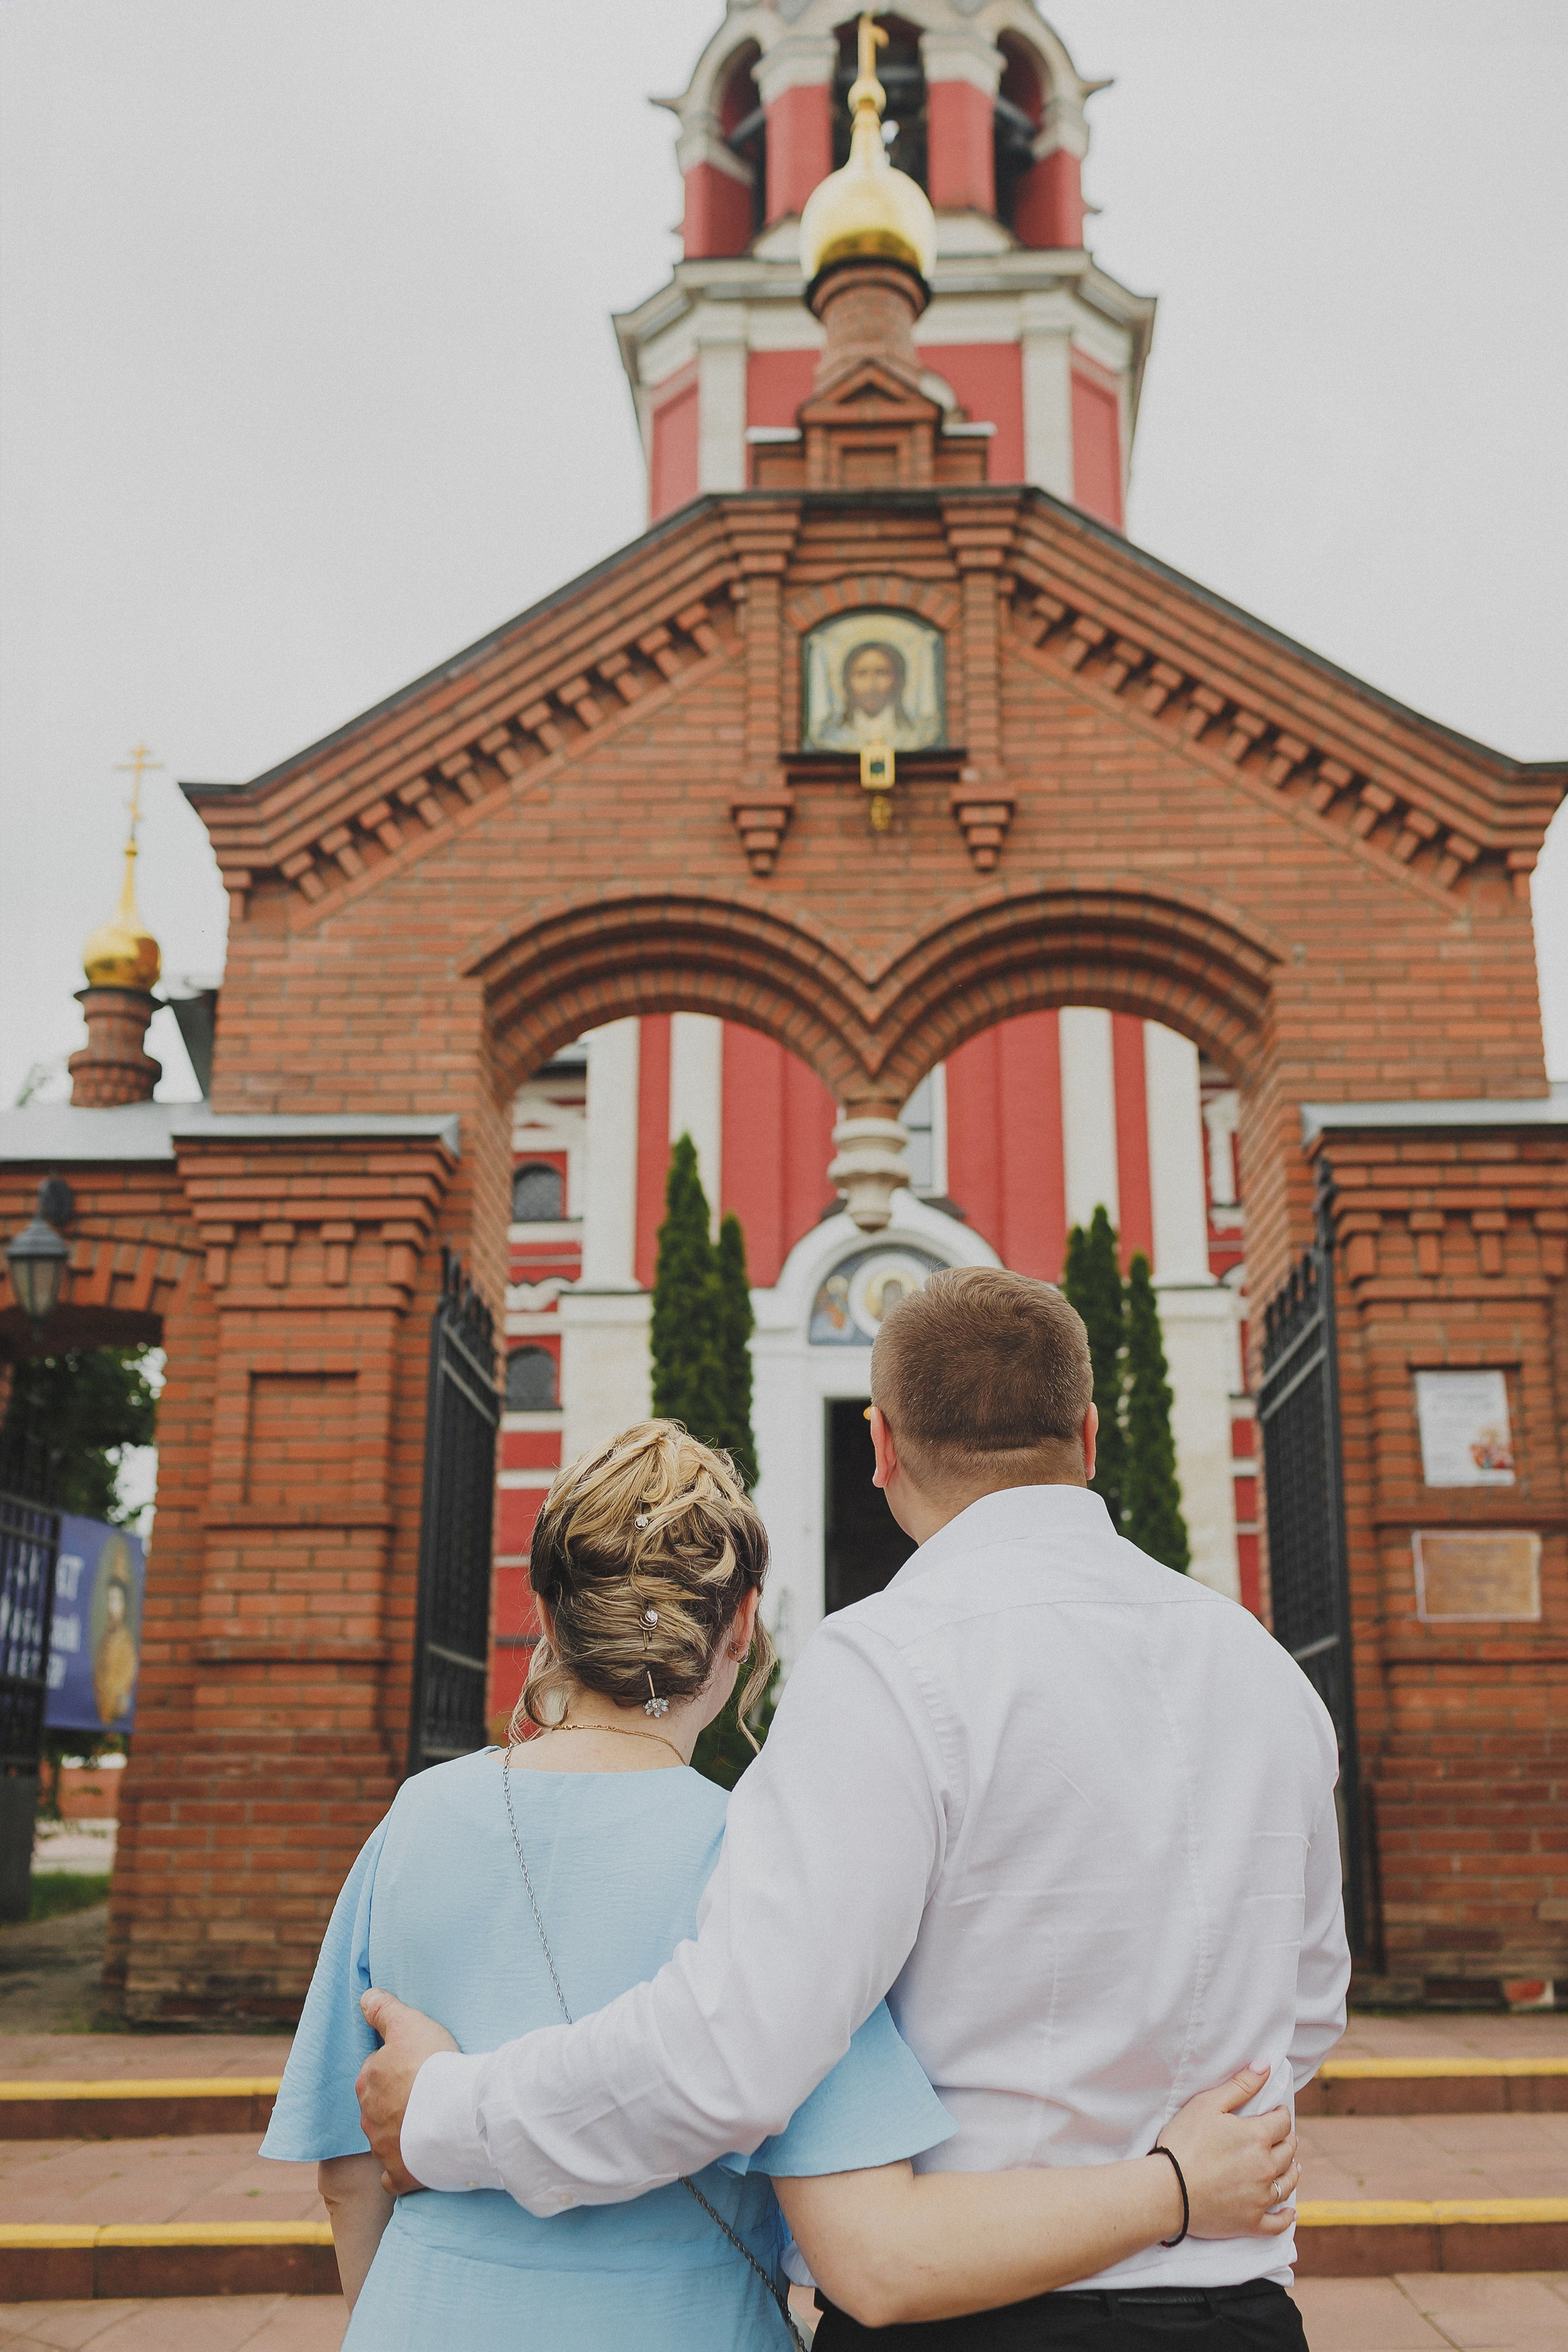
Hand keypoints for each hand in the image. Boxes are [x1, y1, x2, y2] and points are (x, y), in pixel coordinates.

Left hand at [356, 1990, 459, 2195]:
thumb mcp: (408, 2023)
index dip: (397, 2066)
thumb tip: (364, 1997)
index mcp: (367, 2082)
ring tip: (429, 2122)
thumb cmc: (431, 2064)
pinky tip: (413, 2162)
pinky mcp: (400, 2174)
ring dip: (400, 2132)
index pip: (376, 2070)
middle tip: (425, 2093)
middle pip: (379, 2105)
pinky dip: (400, 2171)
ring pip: (384, 2138)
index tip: (418, 2066)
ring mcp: (382, 2148)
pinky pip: (392, 2176)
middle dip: (396, 2100)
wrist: (454, 2114)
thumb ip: (384, 2009)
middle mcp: (368, 2117)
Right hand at [1156, 2065, 1299, 2240]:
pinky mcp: (1251, 2222)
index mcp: (1258, 2137)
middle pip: (1288, 2151)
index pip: (1283, 2122)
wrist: (1167, 2190)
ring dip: (1292, 2172)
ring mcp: (1260, 2197)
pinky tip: (1290, 2212)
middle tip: (1282, 2136)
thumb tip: (1265, 2065)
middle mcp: (1266, 2167)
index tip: (1276, 2112)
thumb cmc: (1184, 2142)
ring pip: (1288, 2183)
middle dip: (1287, 2140)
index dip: (1281, 2114)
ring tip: (1292, 2167)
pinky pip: (1277, 2222)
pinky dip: (1286, 2217)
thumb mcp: (1208, 2104)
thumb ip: (1240, 2085)